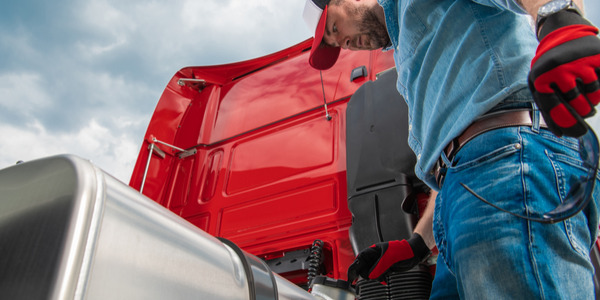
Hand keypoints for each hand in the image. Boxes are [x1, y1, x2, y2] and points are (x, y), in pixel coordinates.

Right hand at [347, 233, 429, 283]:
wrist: (414, 253)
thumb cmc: (403, 250)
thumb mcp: (390, 258)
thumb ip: (379, 266)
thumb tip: (370, 275)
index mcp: (373, 250)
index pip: (359, 259)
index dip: (353, 268)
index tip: (351, 277)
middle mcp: (374, 257)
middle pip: (363, 268)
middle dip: (367, 275)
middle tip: (374, 277)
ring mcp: (379, 263)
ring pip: (370, 274)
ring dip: (375, 278)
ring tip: (383, 277)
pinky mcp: (384, 269)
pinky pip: (377, 276)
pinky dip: (380, 279)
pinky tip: (385, 280)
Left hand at [528, 12, 599, 136]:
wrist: (563, 36)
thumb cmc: (550, 70)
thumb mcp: (539, 85)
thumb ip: (546, 108)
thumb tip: (561, 133)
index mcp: (540, 78)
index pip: (554, 109)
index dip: (566, 123)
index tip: (577, 133)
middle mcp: (557, 69)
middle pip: (578, 106)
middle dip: (583, 113)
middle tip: (585, 112)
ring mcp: (578, 61)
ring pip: (593, 97)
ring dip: (593, 102)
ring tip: (587, 96)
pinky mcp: (597, 56)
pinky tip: (594, 85)